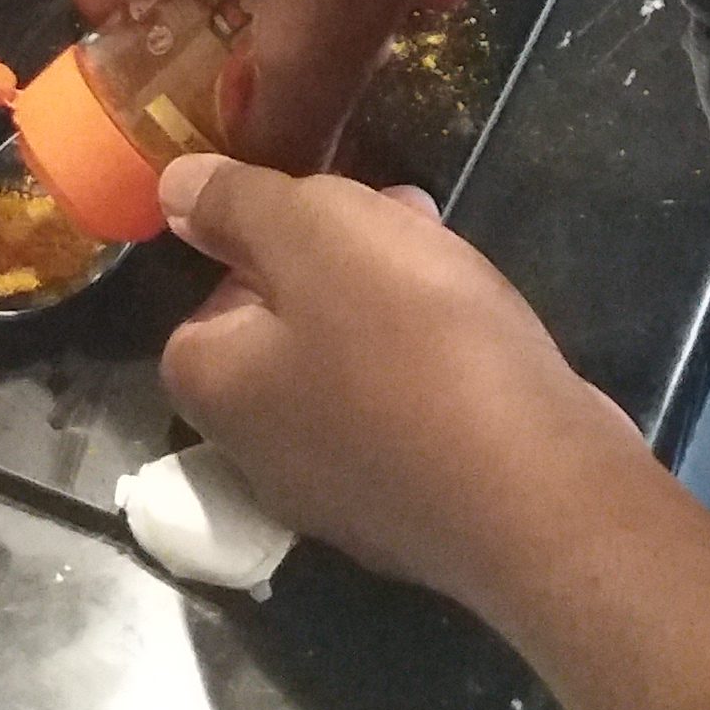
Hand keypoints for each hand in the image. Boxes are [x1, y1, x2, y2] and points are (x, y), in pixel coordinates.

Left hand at [156, 156, 629, 622]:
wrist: (539, 491)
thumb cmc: (410, 345)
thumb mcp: (312, 233)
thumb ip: (236, 206)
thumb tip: (170, 193)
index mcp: (222, 395)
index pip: (199, 315)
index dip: (249, 255)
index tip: (311, 217)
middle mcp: (267, 462)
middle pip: (278, 342)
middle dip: (332, 270)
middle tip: (393, 222)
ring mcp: (348, 502)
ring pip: (347, 377)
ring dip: (388, 314)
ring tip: (449, 262)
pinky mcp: (423, 516)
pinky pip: (406, 419)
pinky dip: (433, 370)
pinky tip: (483, 341)